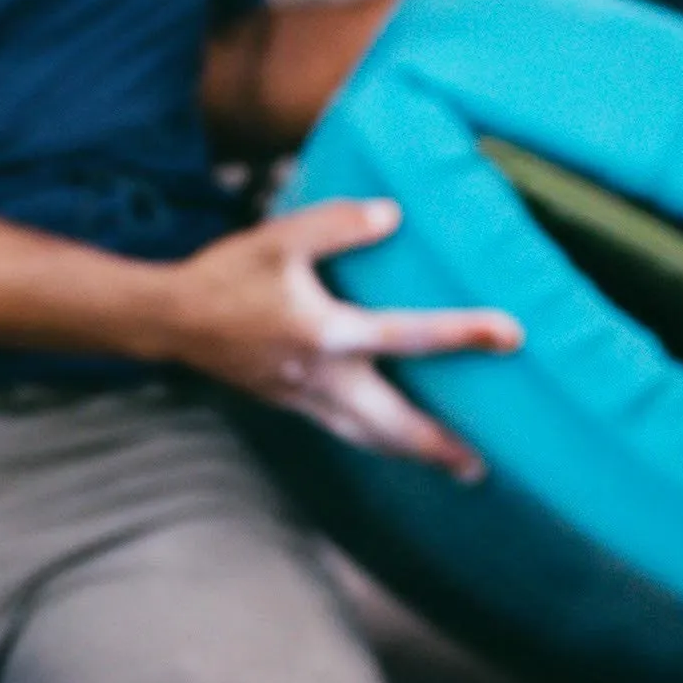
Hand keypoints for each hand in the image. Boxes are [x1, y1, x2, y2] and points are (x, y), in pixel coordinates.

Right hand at [159, 199, 521, 473]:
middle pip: (394, 424)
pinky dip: (378, 441)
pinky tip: (393, 440)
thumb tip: (392, 215)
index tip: (512, 334)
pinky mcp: (290, 404)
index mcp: (325, 333)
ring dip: (413, 453)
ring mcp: (304, 399)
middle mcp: (320, 377)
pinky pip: (345, 430)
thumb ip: (337, 224)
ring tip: (455, 466)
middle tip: (482, 467)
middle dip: (438, 446)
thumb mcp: (279, 238)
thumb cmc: (225, 275)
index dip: (463, 334)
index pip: (408, 335)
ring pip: (369, 437)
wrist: (170, 320)